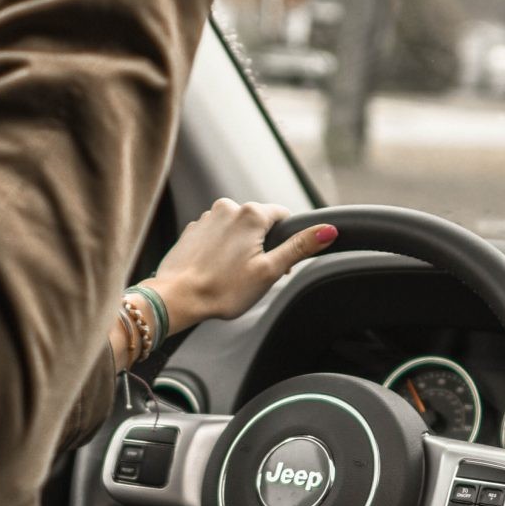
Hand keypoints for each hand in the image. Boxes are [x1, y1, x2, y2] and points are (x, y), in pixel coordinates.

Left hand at [145, 199, 338, 332]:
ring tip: (231, 275)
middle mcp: (228, 207)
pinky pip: (216, 235)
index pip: (283, 216)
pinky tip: (215, 271)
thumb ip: (300, 247)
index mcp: (251, 214)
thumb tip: (328, 229)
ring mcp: (207, 217)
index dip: (285, 242)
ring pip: (237, 229)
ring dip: (240, 247)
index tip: (276, 264)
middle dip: (262, 245)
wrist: (176, 298)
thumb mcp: (269, 271)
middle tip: (253, 275)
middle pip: (259, 223)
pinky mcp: (192, 230)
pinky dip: (220, 250)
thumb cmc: (223, 289)